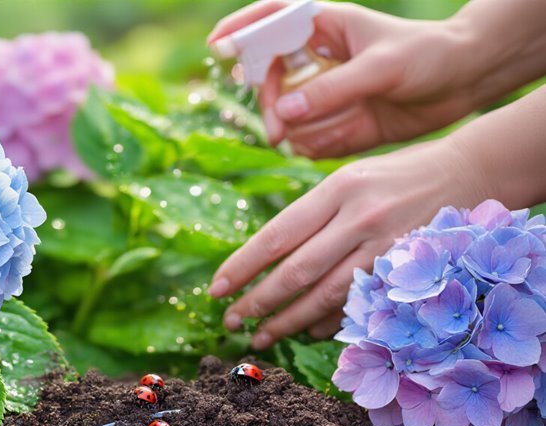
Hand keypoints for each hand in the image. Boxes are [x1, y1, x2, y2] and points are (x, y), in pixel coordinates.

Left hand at [207, 137, 485, 348]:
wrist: (473, 170)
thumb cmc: (397, 175)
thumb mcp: (349, 178)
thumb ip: (312, 215)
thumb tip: (267, 260)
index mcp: (336, 189)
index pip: (277, 235)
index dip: (242, 266)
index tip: (216, 289)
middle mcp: (359, 216)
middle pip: (296, 271)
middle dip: (258, 301)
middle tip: (230, 321)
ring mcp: (387, 245)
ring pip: (326, 294)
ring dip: (288, 321)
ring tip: (260, 336)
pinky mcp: (409, 269)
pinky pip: (360, 303)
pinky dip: (331, 321)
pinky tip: (307, 332)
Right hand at [208, 1, 485, 157]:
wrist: (466, 83)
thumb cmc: (429, 57)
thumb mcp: (381, 68)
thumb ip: (332, 90)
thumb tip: (285, 112)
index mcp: (324, 26)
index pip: (270, 19)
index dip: (240, 30)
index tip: (217, 47)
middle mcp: (319, 59)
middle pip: (268, 79)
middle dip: (269, 106)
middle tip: (277, 131)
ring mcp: (326, 92)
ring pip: (287, 114)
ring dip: (295, 132)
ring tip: (318, 140)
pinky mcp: (338, 121)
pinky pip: (310, 139)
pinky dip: (316, 147)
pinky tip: (340, 143)